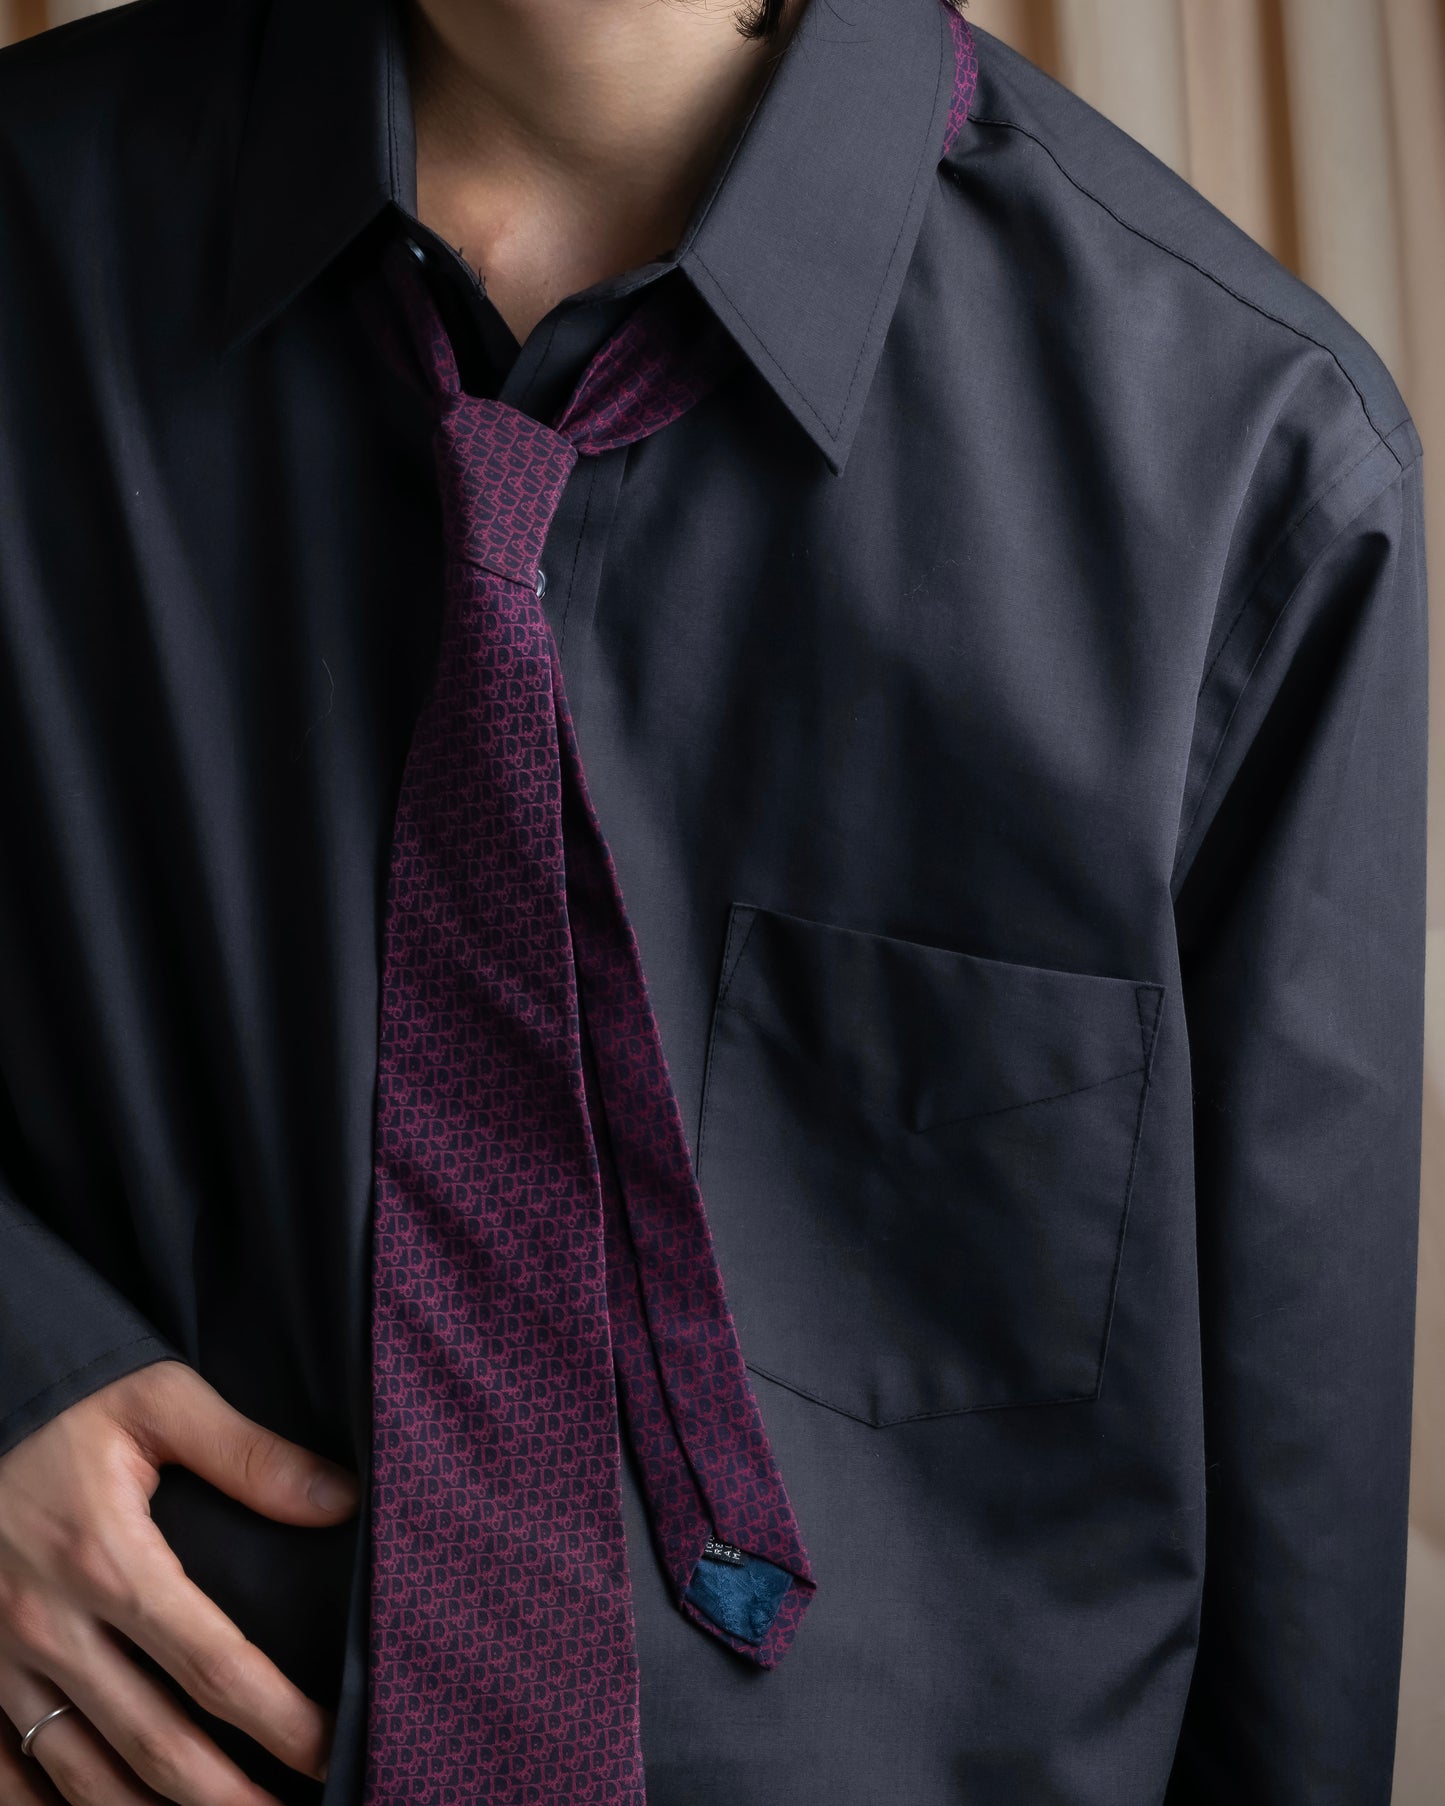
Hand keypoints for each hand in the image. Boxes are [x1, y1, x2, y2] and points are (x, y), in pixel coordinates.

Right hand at [0, 1359, 359, 1803]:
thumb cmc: (65, 1399)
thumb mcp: (158, 1401)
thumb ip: (250, 1455)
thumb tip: (343, 1499)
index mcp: (109, 1561)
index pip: (215, 1666)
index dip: (280, 1719)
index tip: (331, 1749)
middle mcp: (52, 1627)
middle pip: (154, 1745)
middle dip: (229, 1797)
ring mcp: (0, 1660)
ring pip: (81, 1776)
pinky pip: (4, 1773)